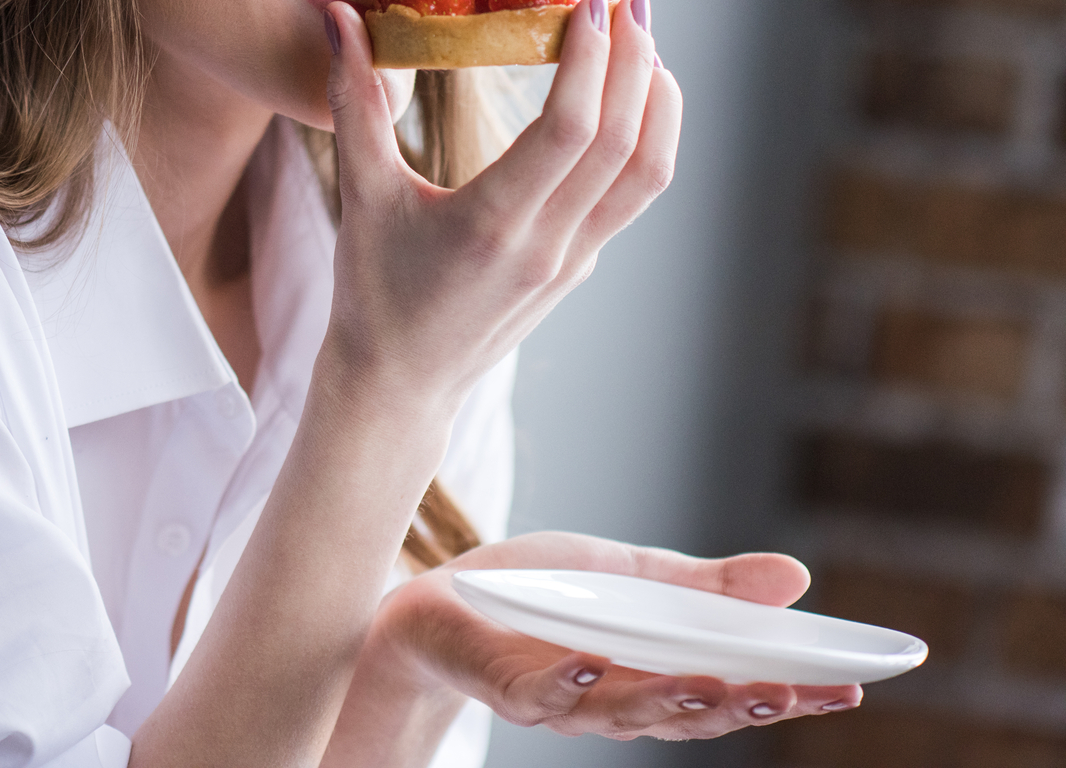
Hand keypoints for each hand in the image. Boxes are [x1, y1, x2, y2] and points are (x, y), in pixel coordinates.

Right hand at [320, 0, 679, 398]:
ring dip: (657, 103)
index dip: (589, 61)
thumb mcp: (359, 194)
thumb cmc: (371, 289)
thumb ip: (354, 101)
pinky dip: (644, 139)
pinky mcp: (579, 267)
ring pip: (646, 173)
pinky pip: (632, 195)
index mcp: (490, 224)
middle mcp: (545, 245)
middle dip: (634, 62)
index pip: (567, 131)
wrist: (399, 382)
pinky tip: (628, 101)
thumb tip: (341, 18)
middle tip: (628, 1)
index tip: (590, 3)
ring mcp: (571, 260)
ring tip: (644, 47)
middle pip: (622, 143)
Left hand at [339, 532, 860, 754]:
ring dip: (673, 702)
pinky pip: (544, 695)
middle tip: (800, 691)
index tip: (852, 685)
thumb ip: (706, 586)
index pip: (736, 689)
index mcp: (657, 672)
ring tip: (720, 683)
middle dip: (748, 705)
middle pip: (694, 713)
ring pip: (628, 713)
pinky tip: (596, 662)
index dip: (792, 694)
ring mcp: (565, 699)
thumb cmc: (540, 594)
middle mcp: (619, 699)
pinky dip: (572, 683)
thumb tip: (797, 576)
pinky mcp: (509, 685)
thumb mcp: (632, 574)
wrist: (436, 604)